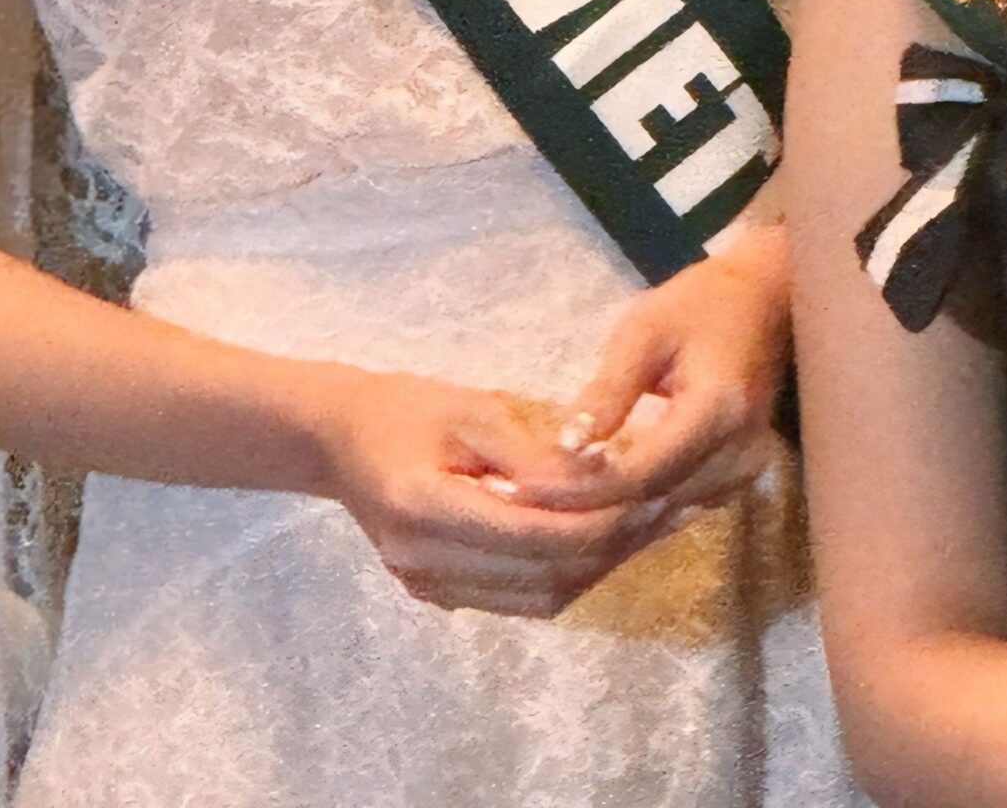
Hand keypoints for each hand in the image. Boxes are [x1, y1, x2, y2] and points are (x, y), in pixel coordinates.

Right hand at [310, 366, 673, 617]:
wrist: (337, 439)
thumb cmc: (404, 407)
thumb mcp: (470, 411)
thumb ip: (534, 453)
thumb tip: (606, 473)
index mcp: (427, 507)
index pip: (534, 533)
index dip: (600, 521)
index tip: (653, 493)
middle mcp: (427, 563)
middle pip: (544, 576)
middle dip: (612, 547)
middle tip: (668, 511)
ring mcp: (430, 588)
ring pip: (539, 599)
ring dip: (597, 568)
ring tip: (647, 529)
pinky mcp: (439, 595)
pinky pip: (518, 599)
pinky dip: (565, 575)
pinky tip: (599, 542)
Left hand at [516, 239, 789, 537]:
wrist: (764, 303)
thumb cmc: (698, 304)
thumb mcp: (643, 329)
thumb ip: (610, 390)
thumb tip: (567, 445)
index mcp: (717, 413)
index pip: (643, 472)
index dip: (583, 487)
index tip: (525, 487)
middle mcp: (738, 456)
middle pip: (652, 504)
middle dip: (584, 510)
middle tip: (518, 504)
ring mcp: (745, 473)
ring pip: (663, 516)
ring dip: (604, 518)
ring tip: (541, 510)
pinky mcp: (738, 480)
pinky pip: (678, 508)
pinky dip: (632, 510)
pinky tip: (588, 506)